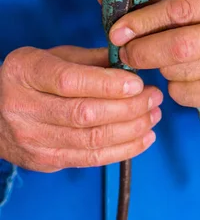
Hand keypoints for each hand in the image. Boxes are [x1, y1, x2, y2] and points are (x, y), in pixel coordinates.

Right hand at [0, 46, 162, 171]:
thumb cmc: (32, 78)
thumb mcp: (53, 56)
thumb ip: (91, 60)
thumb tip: (132, 60)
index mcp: (26, 72)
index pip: (70, 82)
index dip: (108, 84)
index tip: (138, 82)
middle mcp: (24, 108)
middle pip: (84, 114)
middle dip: (129, 107)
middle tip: (154, 97)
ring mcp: (33, 140)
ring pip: (91, 140)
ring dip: (132, 130)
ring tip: (154, 116)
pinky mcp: (45, 162)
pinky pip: (90, 160)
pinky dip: (123, 150)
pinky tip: (144, 138)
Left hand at [107, 0, 199, 111]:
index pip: (181, 8)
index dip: (144, 20)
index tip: (117, 29)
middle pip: (177, 46)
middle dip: (142, 50)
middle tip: (127, 51)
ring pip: (176, 70)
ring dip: (160, 65)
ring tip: (169, 56)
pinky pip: (182, 93)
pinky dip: (174, 84)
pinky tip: (188, 73)